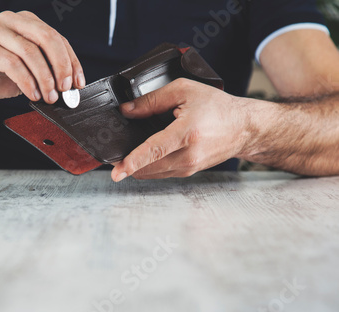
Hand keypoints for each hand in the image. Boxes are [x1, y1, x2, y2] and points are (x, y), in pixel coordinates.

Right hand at [0, 11, 84, 101]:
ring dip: (45, 79)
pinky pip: (12, 64)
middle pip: (48, 39)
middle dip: (62, 66)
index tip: (78, 84)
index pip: (57, 39)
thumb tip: (68, 88)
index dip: (72, 62)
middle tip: (65, 89)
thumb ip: (44, 72)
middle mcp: (11, 21)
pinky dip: (26, 82)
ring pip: (31, 52)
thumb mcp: (25, 72)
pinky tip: (32, 95)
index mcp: (25, 23)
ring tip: (49, 97)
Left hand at [111, 78, 249, 180]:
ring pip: (152, 173)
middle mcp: (189, 155)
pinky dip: (149, 166)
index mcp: (187, 133)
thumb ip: (152, 100)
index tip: (118, 172)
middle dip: (127, 163)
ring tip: (130, 152)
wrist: (244, 128)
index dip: (133, 161)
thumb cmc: (218, 107)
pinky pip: (161, 173)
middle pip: (148, 167)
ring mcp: (189, 167)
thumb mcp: (184, 91)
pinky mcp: (188, 173)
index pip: (155, 150)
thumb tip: (127, 110)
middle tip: (114, 154)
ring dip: (137, 166)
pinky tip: (147, 154)